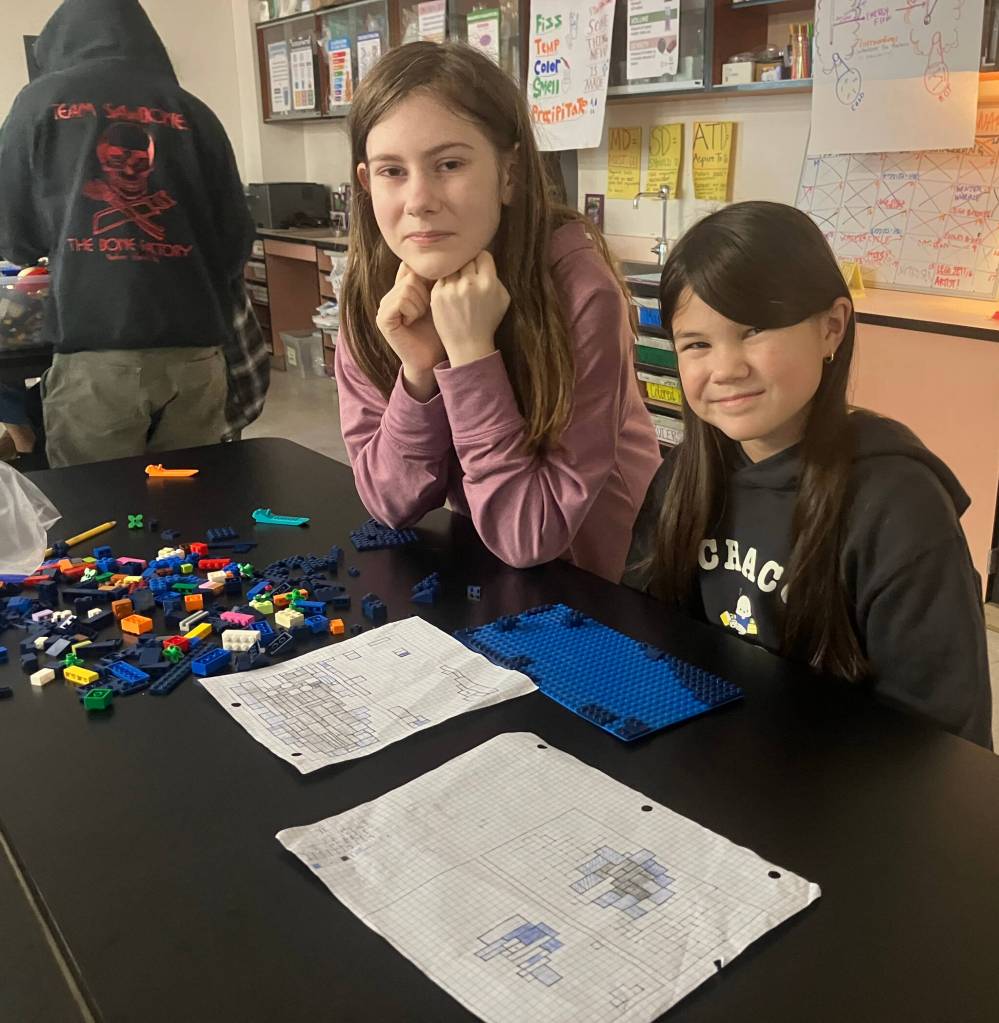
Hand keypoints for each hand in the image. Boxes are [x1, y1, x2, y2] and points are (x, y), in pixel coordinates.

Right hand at [376, 262, 445, 399]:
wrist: (432, 359)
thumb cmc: (440, 331)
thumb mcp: (439, 299)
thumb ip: (436, 279)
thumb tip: (447, 255)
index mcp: (402, 289)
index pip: (412, 266)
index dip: (428, 275)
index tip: (438, 289)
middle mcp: (390, 295)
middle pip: (411, 274)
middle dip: (426, 291)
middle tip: (428, 310)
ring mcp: (384, 306)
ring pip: (408, 286)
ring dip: (421, 302)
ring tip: (421, 317)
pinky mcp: (383, 318)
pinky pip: (401, 299)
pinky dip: (413, 310)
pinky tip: (413, 321)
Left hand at [430, 251, 509, 367]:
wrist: (468, 345)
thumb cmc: (487, 322)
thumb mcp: (503, 300)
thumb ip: (496, 277)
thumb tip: (484, 261)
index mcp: (488, 283)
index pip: (483, 255)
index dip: (481, 261)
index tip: (479, 268)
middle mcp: (469, 284)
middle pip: (466, 260)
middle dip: (468, 268)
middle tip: (468, 279)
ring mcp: (451, 289)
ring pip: (452, 268)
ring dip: (455, 275)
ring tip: (459, 289)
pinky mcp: (437, 295)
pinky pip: (441, 279)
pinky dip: (445, 285)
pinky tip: (450, 297)